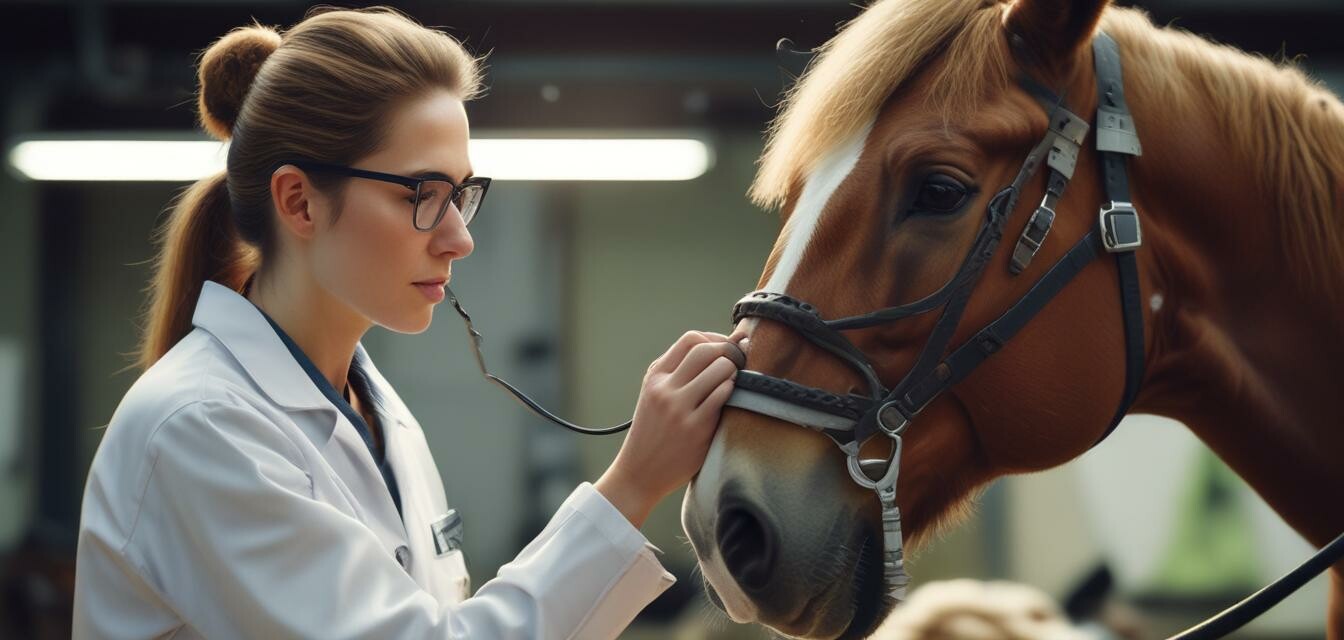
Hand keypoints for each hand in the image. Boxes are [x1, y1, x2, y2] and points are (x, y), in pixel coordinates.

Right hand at [596, 330, 745, 527]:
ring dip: (734, 371)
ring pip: (719, 370)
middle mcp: (665, 389)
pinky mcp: (696, 428)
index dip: (716, 339)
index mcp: (655, 376)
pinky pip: (723, 396)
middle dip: (729, 352)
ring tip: (736, 380)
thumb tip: (720, 347)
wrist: (640, 472)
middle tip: (740, 362)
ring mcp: (680, 408)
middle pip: (706, 350)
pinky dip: (732, 390)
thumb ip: (679, 373)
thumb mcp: (655, 395)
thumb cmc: (654, 431)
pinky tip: (733, 396)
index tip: (727, 348)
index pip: (690, 340)